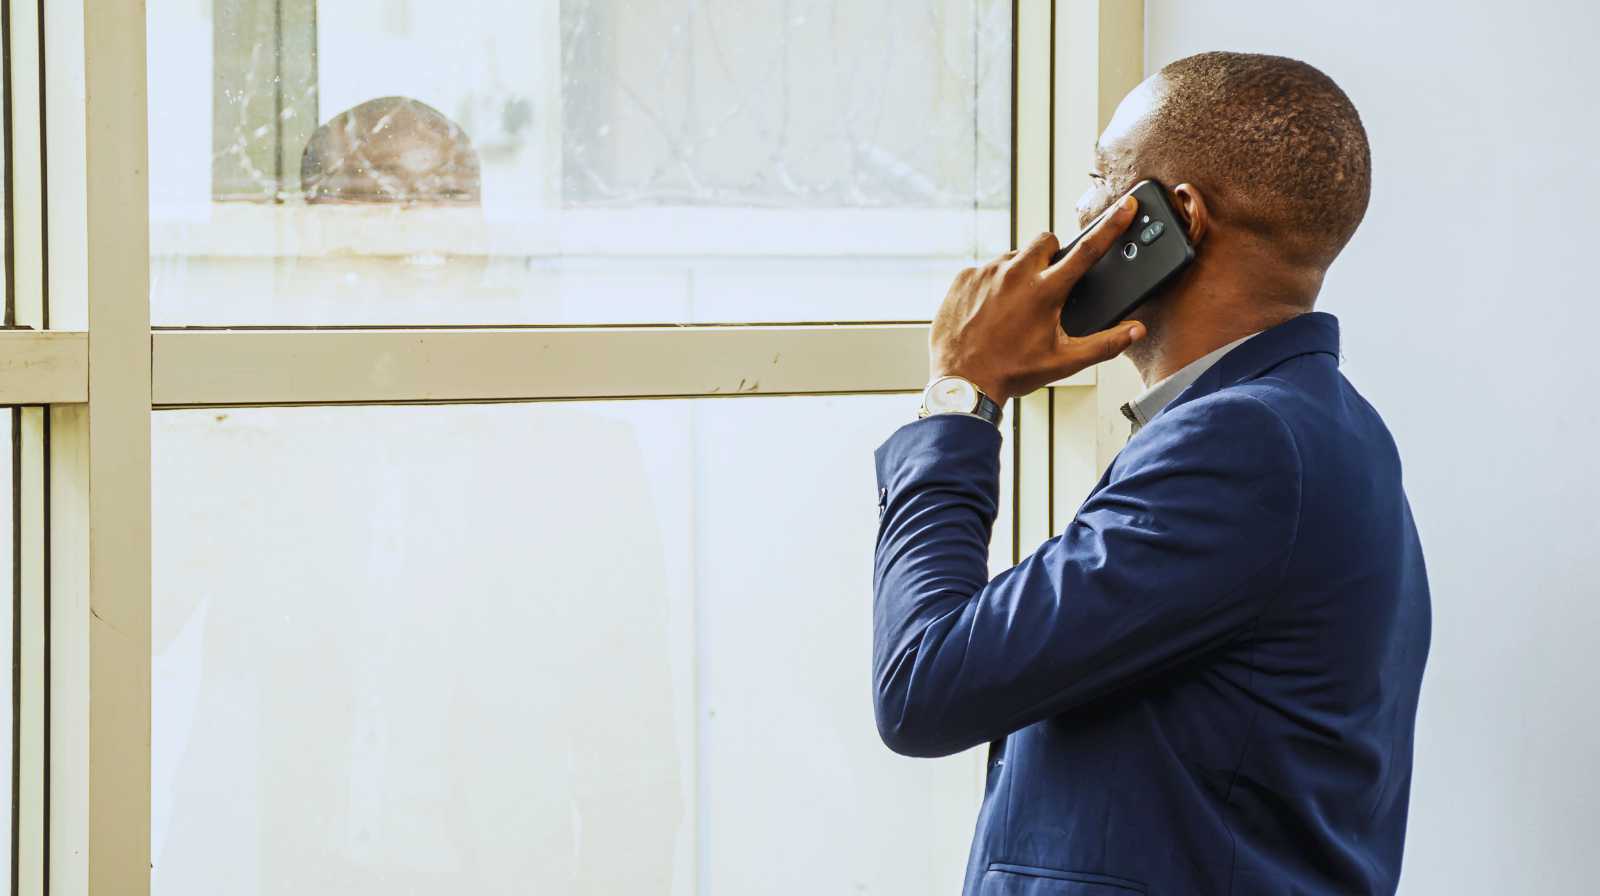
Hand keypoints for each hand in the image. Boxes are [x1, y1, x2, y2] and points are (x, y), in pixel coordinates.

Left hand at [929, 194, 1146, 405]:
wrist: (962, 382)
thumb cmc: (1012, 372)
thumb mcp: (1064, 362)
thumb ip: (1105, 344)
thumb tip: (1135, 331)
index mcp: (1045, 290)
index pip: (1088, 249)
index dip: (1111, 225)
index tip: (1126, 205)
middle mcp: (1016, 273)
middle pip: (1046, 241)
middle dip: (1052, 256)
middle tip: (1048, 286)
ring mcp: (987, 272)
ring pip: (1013, 256)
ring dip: (1020, 272)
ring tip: (1013, 307)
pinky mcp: (964, 277)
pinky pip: (985, 269)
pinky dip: (992, 284)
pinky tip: (990, 310)